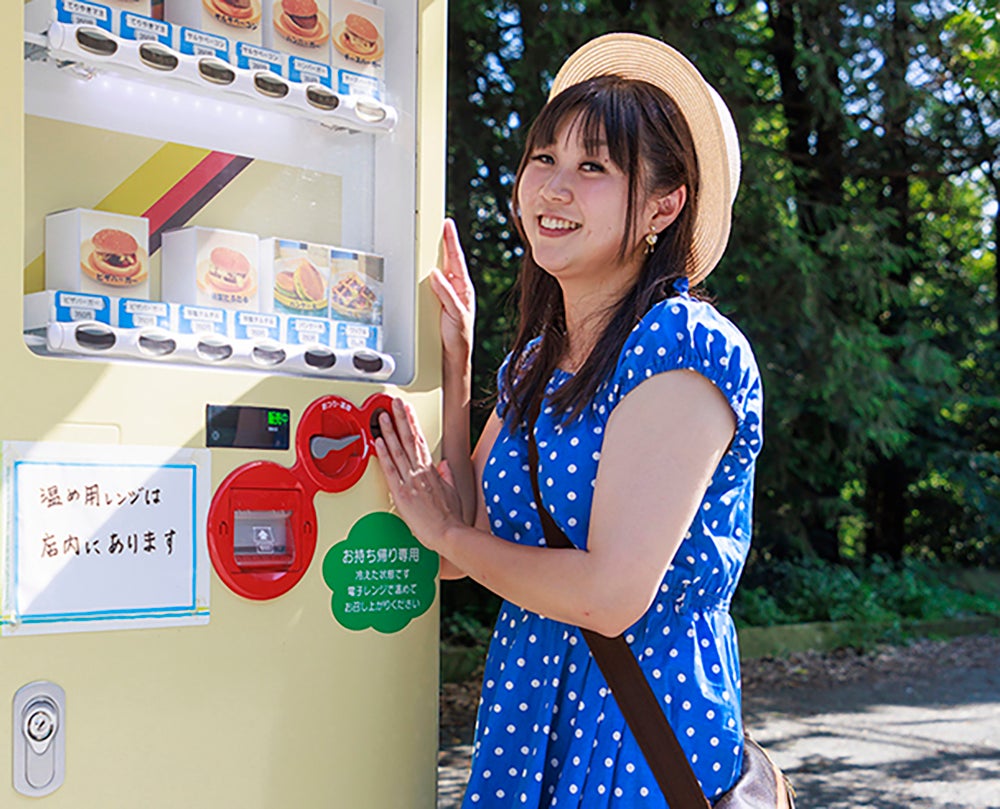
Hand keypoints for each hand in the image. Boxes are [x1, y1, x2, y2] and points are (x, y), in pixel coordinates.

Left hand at [374, 398, 462, 551]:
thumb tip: (444, 466)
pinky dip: (383, 455)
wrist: (448, 534)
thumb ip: (446, 477)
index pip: (420, 441)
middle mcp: (420, 472)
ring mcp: (410, 481)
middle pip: (409, 439)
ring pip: (398, 450)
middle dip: (401, 419)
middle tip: (394, 404)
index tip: (408, 412)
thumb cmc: (450, 518)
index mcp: (432, 471)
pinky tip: (378, 442)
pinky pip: (390, 470)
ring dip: (389, 431)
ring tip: (382, 417)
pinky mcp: (401, 493)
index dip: (413, 424)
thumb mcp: (453, 492)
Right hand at [430, 219, 474, 370]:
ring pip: (439, 269)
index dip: (451, 241)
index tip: (448, 225)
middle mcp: (456, 289)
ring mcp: (446, 294)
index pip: (456, 260)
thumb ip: (446, 294)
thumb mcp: (455, 314)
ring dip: (436, 255)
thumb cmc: (458, 338)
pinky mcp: (436, 301)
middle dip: (445, 242)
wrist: (452, 356)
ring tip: (433, 238)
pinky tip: (423, 266)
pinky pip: (430, 283)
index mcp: (463, 289)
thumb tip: (436, 274)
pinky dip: (427, 271)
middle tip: (441, 224)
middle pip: (448, 260)